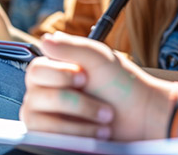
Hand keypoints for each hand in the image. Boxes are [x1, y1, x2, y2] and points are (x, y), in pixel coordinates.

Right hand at [21, 32, 177, 140]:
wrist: (141, 117)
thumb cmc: (121, 84)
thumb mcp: (98, 57)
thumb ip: (70, 46)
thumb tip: (44, 39)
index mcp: (54, 70)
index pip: (36, 71)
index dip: (59, 75)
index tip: (84, 77)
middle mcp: (45, 92)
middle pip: (37, 96)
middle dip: (76, 102)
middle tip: (102, 104)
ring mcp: (46, 117)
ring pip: (39, 120)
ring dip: (79, 119)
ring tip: (104, 119)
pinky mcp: (51, 139)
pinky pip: (46, 138)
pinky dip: (75, 135)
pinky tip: (96, 132)